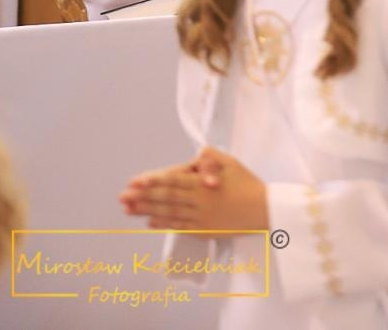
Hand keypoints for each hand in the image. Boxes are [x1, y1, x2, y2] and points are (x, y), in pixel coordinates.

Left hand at [118, 147, 268, 230]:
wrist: (264, 210)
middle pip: (166, 197)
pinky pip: (179, 226)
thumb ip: (210, 157)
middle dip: (143, 197)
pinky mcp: (204, 230)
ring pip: (169, 212)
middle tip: (123, 197)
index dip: (152, 181)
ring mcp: (200, 217)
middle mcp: (199, 200)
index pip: (173, 180)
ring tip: (130, 210)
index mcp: (204, 183)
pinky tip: (150, 223)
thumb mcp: (232, 163)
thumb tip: (194, 157)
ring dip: (148, 211)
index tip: (135, 182)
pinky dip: (164, 224)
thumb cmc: (247, 184)